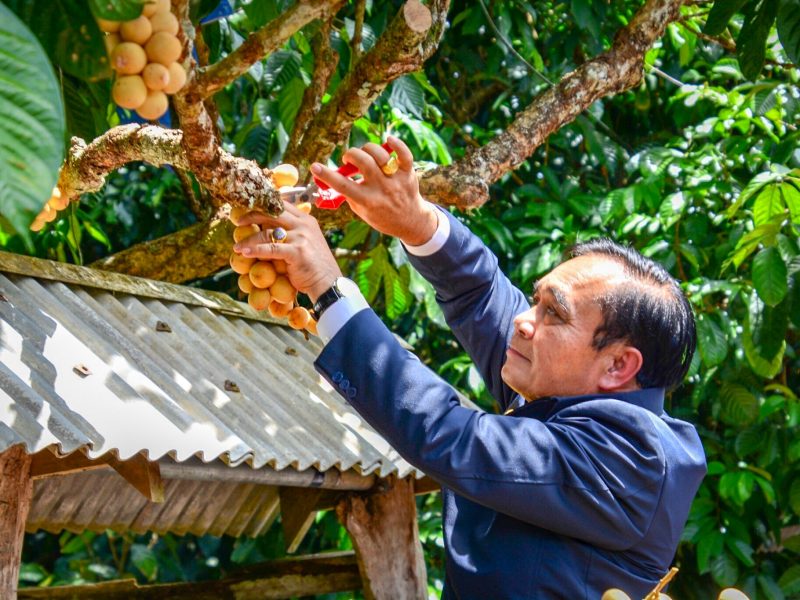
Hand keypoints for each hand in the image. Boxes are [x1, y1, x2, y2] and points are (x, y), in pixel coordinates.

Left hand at [232, 202, 341, 302]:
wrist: (327, 282)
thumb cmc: (314, 265)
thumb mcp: (305, 242)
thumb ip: (291, 232)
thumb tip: (266, 229)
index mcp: (305, 219)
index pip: (281, 204)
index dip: (263, 205)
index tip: (248, 210)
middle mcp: (304, 224)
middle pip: (272, 212)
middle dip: (252, 215)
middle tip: (238, 222)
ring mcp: (302, 236)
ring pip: (268, 232)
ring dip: (249, 239)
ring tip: (237, 246)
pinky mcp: (297, 251)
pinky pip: (271, 249)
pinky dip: (255, 250)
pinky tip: (244, 253)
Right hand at [310, 135, 437, 245]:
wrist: (411, 222)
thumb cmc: (382, 216)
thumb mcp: (361, 211)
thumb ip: (348, 195)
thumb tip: (331, 178)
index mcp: (367, 201)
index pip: (343, 186)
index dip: (326, 175)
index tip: (315, 167)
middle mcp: (382, 189)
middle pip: (363, 162)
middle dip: (351, 154)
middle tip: (348, 159)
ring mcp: (396, 180)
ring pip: (380, 154)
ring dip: (368, 149)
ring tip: (365, 155)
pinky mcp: (408, 173)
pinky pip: (404, 154)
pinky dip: (397, 144)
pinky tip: (388, 140)